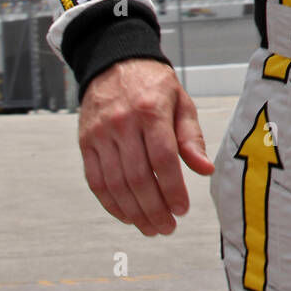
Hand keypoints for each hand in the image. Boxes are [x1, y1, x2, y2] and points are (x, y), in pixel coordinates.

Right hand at [79, 58, 214, 236]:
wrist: (115, 62)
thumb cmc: (153, 85)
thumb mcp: (181, 102)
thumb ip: (192, 137)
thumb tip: (204, 170)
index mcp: (150, 110)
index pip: (163, 159)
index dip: (173, 189)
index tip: (182, 209)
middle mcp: (122, 123)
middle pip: (138, 177)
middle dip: (154, 209)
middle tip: (167, 227)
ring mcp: (100, 134)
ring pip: (116, 184)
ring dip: (134, 212)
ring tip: (151, 227)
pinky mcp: (85, 142)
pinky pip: (96, 181)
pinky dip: (111, 204)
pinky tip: (127, 216)